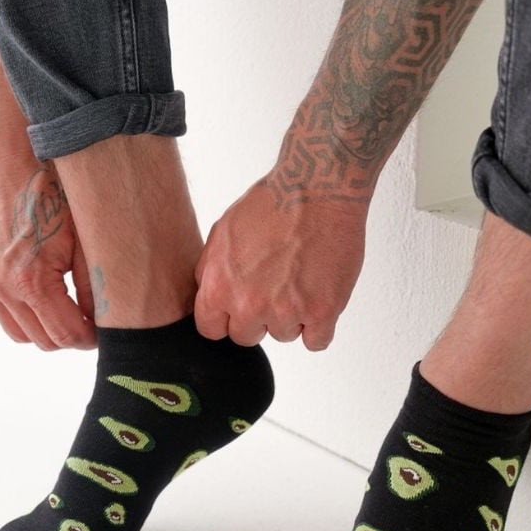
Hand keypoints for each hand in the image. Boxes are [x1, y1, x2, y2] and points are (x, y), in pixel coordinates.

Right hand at [0, 151, 96, 350]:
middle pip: (43, 341)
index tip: (107, 332)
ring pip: (20, 333)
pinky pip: (3, 312)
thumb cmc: (52, 190)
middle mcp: (2, 287)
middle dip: (71, 337)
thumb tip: (106, 318)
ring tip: (70, 310)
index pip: (67, 335)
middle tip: (92, 322)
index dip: (91, 340)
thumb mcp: (85, 239)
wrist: (9, 156)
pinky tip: (47, 294)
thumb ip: (95, 285)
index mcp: (31, 281)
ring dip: (46, 329)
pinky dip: (26, 314)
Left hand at [194, 173, 367, 350]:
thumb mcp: (223, 232)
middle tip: (276, 288)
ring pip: (285, 335)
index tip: (239, 309)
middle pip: (247, 336)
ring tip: (302, 278)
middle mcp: (249, 304)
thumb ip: (211, 271)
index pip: (211, 329)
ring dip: (294, 315)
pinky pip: (317, 342)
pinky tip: (320, 296)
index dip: (226, 318)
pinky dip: (320, 324)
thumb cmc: (273, 202)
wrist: (317, 189)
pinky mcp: (321, 312)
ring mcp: (286, 311)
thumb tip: (209, 294)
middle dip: (260, 318)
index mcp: (219, 287)